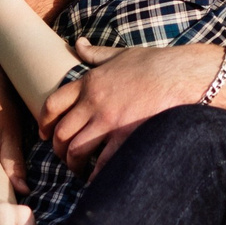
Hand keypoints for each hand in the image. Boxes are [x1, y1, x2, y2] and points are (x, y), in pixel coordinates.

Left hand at [41, 43, 216, 176]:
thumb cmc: (154, 63)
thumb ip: (95, 54)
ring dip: (73, 164)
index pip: (53, 104)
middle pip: (61, 132)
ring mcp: (108, 121)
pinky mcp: (125, 137)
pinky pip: (101, 164)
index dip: (44, 122)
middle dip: (58, 149)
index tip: (45, 133)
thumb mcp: (120, 54)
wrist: (181, 75)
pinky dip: (94, 176)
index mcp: (89, 82)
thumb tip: (78, 44)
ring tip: (79, 169)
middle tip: (64, 157)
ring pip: (76, 150)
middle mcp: (93, 103)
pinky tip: (95, 180)